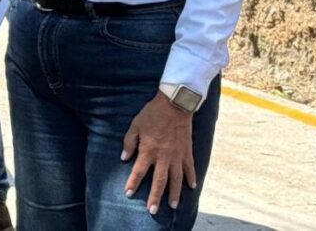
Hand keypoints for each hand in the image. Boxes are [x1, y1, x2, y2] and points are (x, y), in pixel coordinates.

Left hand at [122, 92, 196, 213]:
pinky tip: (191, 187)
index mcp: (148, 150)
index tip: (128, 193)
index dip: (133, 183)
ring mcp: (177, 155)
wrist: (174, 104)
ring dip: (174, 193)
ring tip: (172, 206)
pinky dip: (191, 178)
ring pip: (176, 179)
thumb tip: (124, 158)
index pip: (139, 171)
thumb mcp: (135, 125)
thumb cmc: (152, 114)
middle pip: (159, 181)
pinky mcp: (187, 151)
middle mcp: (163, 156)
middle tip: (152, 210)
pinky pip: (190, 168)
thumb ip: (129, 142)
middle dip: (155, 197)